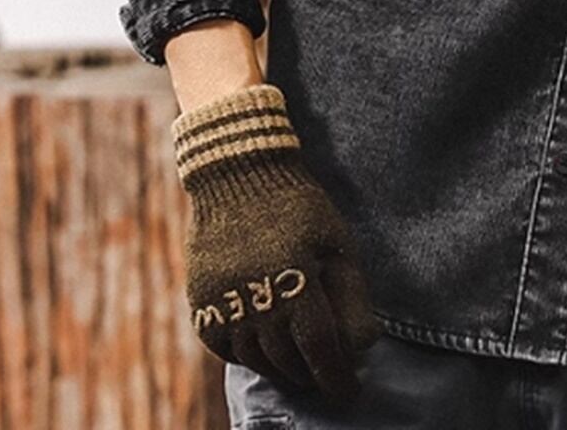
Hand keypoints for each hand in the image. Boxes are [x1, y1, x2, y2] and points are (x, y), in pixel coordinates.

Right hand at [172, 83, 384, 407]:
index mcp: (296, 280)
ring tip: (301, 366)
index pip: (320, 348)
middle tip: (328, 377)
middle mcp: (256, 298)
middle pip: (287, 360)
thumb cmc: (300, 206)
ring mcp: (223, 303)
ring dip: (282, 369)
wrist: (239, 174)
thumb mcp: (337, 242)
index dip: (337, 376)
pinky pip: (226, 348)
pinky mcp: (202, 302)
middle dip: (312, 375)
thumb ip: (352, 296)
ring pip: (256, 358)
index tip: (351, 392)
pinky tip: (267, 349)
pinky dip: (249, 356)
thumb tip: (365, 346)